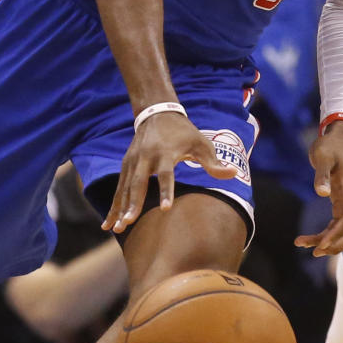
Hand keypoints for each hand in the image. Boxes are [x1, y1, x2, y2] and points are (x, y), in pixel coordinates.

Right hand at [103, 111, 237, 232]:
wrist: (158, 113)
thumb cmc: (184, 132)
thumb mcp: (202, 144)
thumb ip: (214, 163)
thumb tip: (233, 174)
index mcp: (165, 153)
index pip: (166, 175)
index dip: (166, 191)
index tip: (165, 209)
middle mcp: (146, 157)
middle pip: (138, 183)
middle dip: (133, 204)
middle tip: (129, 223)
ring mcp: (133, 161)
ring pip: (125, 188)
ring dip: (120, 208)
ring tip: (116, 228)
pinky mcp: (126, 165)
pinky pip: (119, 188)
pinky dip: (113, 206)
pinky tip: (108, 224)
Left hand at [295, 121, 342, 255]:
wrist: (340, 138)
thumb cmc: (330, 146)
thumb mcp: (323, 155)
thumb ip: (322, 174)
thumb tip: (321, 192)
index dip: (335, 235)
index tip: (319, 246)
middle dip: (334, 245)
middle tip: (312, 251)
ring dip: (330, 242)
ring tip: (304, 244)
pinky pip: (341, 225)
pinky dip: (328, 234)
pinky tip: (311, 237)